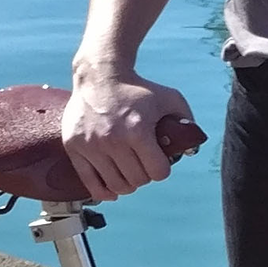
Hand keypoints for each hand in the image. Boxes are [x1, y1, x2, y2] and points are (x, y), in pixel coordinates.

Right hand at [61, 69, 194, 201]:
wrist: (99, 76)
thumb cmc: (137, 89)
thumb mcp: (169, 98)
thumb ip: (186, 120)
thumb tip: (192, 145)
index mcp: (138, 130)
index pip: (158, 172)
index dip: (162, 169)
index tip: (159, 162)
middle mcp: (113, 140)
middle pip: (137, 180)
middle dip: (145, 175)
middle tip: (143, 164)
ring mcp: (91, 145)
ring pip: (116, 185)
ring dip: (127, 183)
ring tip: (129, 172)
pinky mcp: (74, 147)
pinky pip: (90, 183)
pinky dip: (104, 190)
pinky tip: (112, 187)